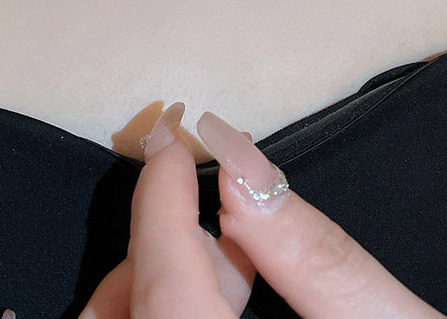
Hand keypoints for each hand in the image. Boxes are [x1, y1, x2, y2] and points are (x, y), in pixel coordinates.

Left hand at [77, 103, 446, 318]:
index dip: (158, 204)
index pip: (163, 288)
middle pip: (126, 318)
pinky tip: (213, 307)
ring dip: (160, 290)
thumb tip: (244, 175)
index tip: (168, 145)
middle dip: (161, 254)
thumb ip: (320, 260)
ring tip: (227, 269)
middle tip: (225, 224)